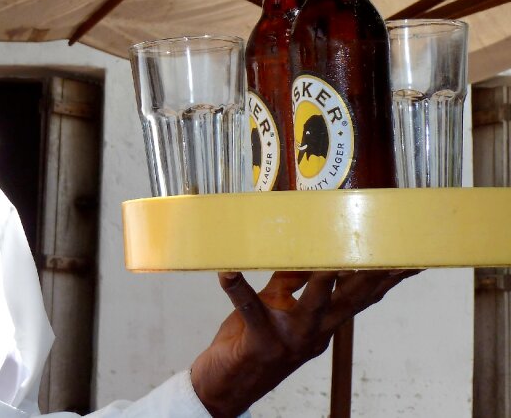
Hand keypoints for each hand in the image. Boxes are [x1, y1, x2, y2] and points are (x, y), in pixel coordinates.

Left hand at [189, 269, 416, 417]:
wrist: (226, 387)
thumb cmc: (251, 342)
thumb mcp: (275, 307)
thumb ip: (289, 280)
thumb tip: (302, 248)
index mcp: (322, 323)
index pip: (360, 297)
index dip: (385, 278)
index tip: (408, 258)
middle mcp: (313, 332)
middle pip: (349, 300)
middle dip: (369, 276)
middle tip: (387, 249)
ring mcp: (289, 340)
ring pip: (312, 306)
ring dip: (320, 281)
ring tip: (325, 257)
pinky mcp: (259, 343)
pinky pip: (250, 311)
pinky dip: (238, 289)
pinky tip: (228, 273)